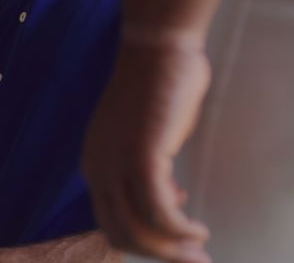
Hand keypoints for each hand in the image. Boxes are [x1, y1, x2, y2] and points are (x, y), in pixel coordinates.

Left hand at [82, 35, 211, 262]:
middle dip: (157, 254)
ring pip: (138, 230)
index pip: (109, 220)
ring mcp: (116, 163)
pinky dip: (181, 230)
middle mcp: (97, 168)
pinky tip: (199, 230)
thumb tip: (169, 193)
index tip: (175, 235)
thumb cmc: (157, 88)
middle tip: (192, 260)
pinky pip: (159, 213)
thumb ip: (148, 165)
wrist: (156, 50)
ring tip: (199, 248)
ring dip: (172, 249)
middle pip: (119, 233)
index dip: (142, 237)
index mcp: (94, 163)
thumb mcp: (145, 136)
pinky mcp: (142, 157)